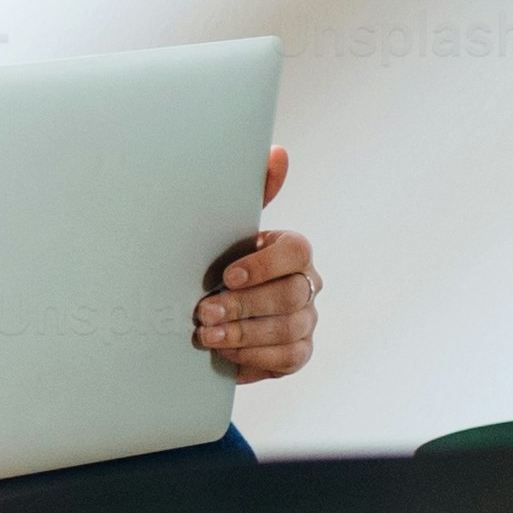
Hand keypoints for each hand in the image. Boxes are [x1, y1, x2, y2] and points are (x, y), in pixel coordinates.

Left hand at [193, 145, 318, 381]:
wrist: (218, 308)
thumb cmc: (224, 260)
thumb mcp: (230, 228)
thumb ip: (253, 192)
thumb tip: (278, 152)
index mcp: (294, 251)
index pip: (296, 252)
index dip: (263, 265)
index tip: (226, 275)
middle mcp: (308, 284)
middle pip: (290, 296)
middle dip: (243, 305)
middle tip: (204, 312)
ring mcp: (307, 320)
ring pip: (288, 329)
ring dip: (244, 334)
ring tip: (206, 335)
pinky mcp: (298, 353)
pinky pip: (287, 359)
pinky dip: (254, 357)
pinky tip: (225, 353)